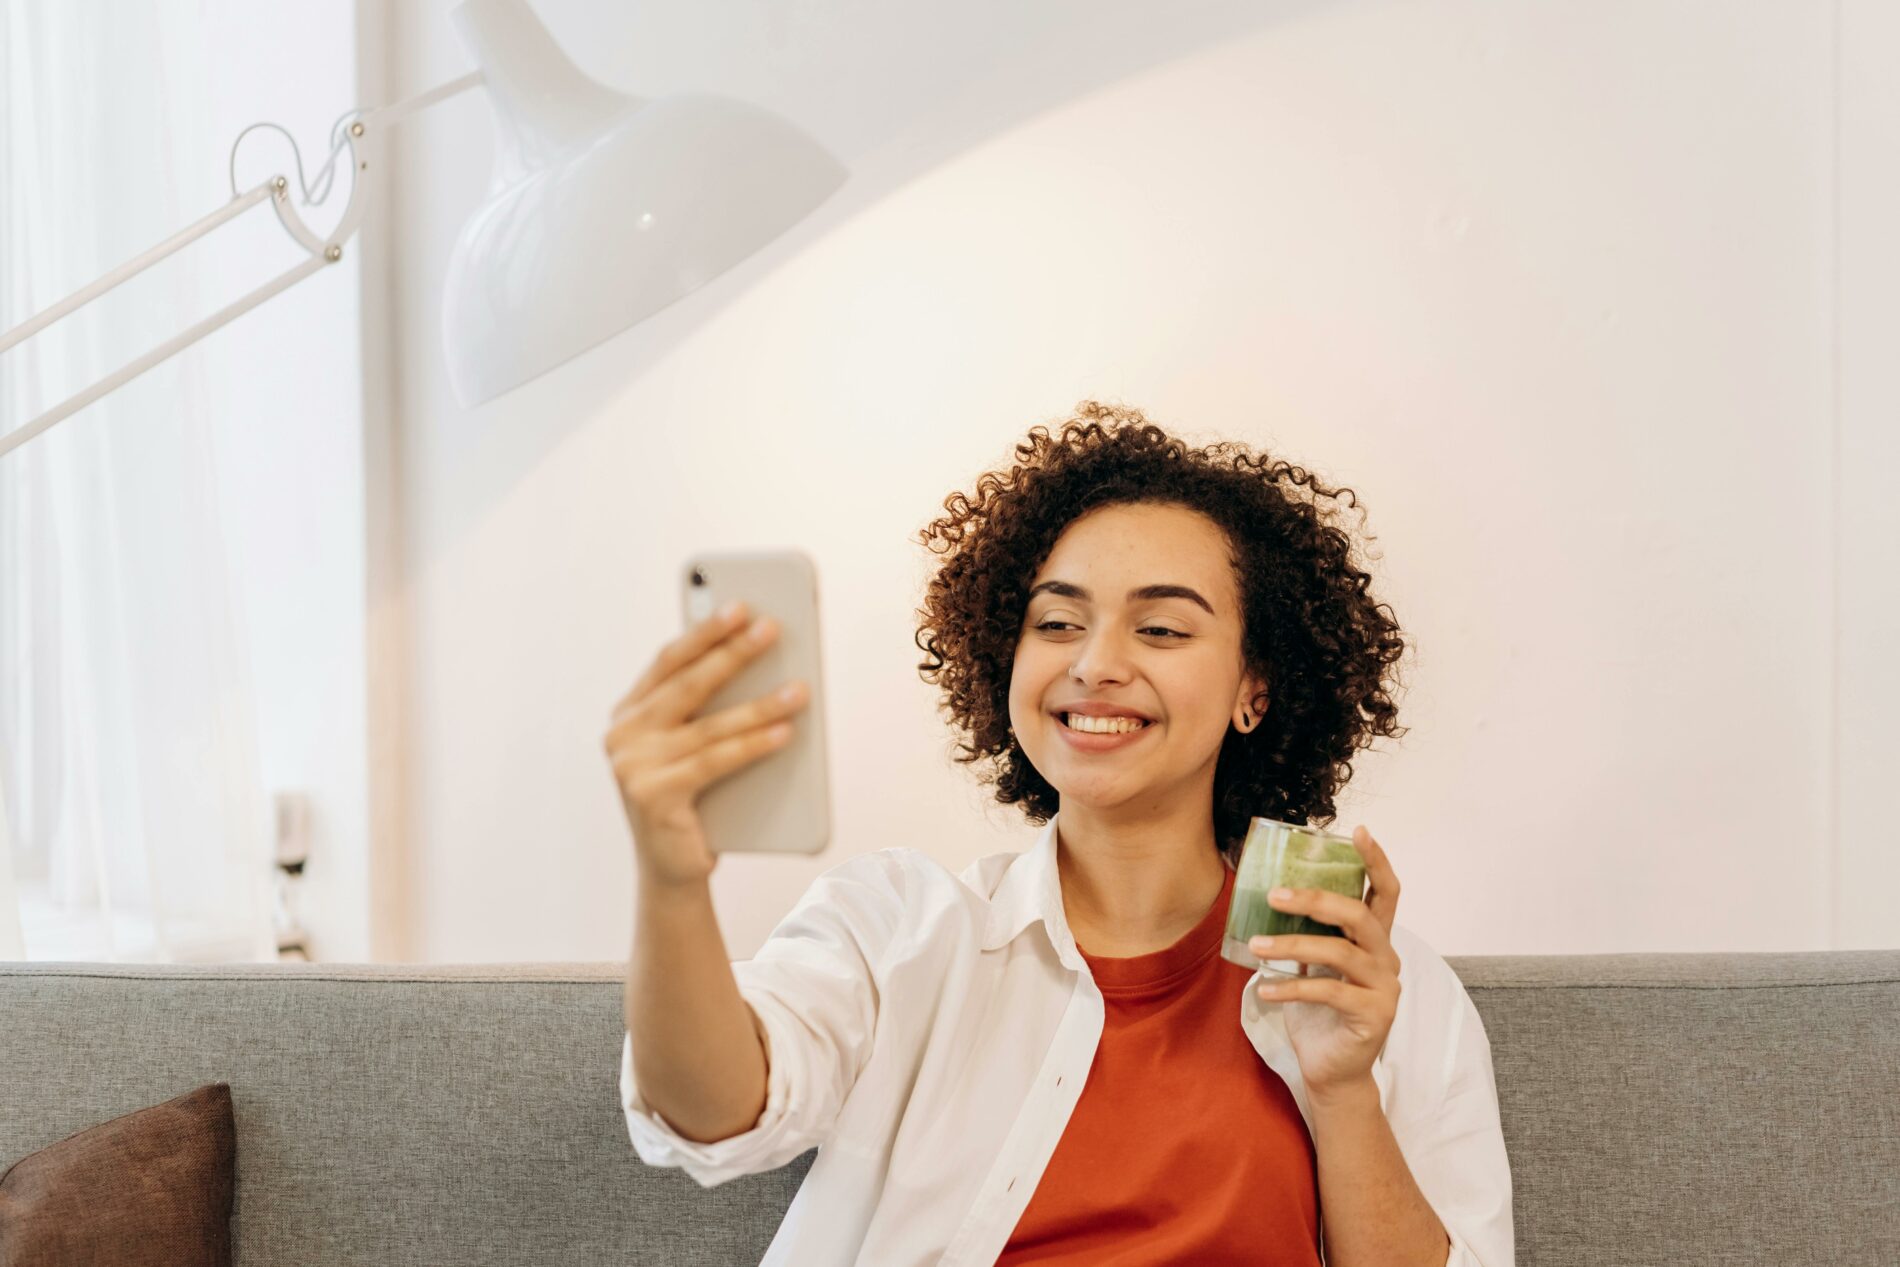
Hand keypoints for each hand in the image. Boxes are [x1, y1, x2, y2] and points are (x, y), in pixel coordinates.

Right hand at [603, 600, 810, 887]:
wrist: (673, 872)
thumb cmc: (694, 801)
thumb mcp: (695, 748)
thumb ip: (709, 711)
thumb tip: (766, 665)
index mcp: (629, 713)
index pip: (669, 660)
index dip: (705, 631)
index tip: (740, 605)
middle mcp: (623, 735)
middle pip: (688, 683)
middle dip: (734, 652)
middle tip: (772, 629)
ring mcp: (633, 767)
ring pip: (709, 725)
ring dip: (759, 704)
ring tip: (800, 689)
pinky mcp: (653, 797)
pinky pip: (715, 762)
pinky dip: (753, 745)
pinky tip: (785, 732)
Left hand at [1247, 825, 1402, 1099]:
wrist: (1332, 1071)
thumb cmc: (1318, 1013)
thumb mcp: (1312, 966)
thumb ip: (1309, 933)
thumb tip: (1271, 894)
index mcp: (1375, 940)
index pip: (1385, 892)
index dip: (1376, 860)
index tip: (1359, 831)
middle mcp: (1387, 959)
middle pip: (1359, 914)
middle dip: (1316, 898)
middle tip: (1275, 894)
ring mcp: (1385, 988)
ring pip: (1341, 952)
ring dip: (1293, 945)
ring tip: (1258, 945)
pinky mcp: (1374, 1016)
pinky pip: (1329, 992)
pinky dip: (1292, 988)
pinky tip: (1264, 990)